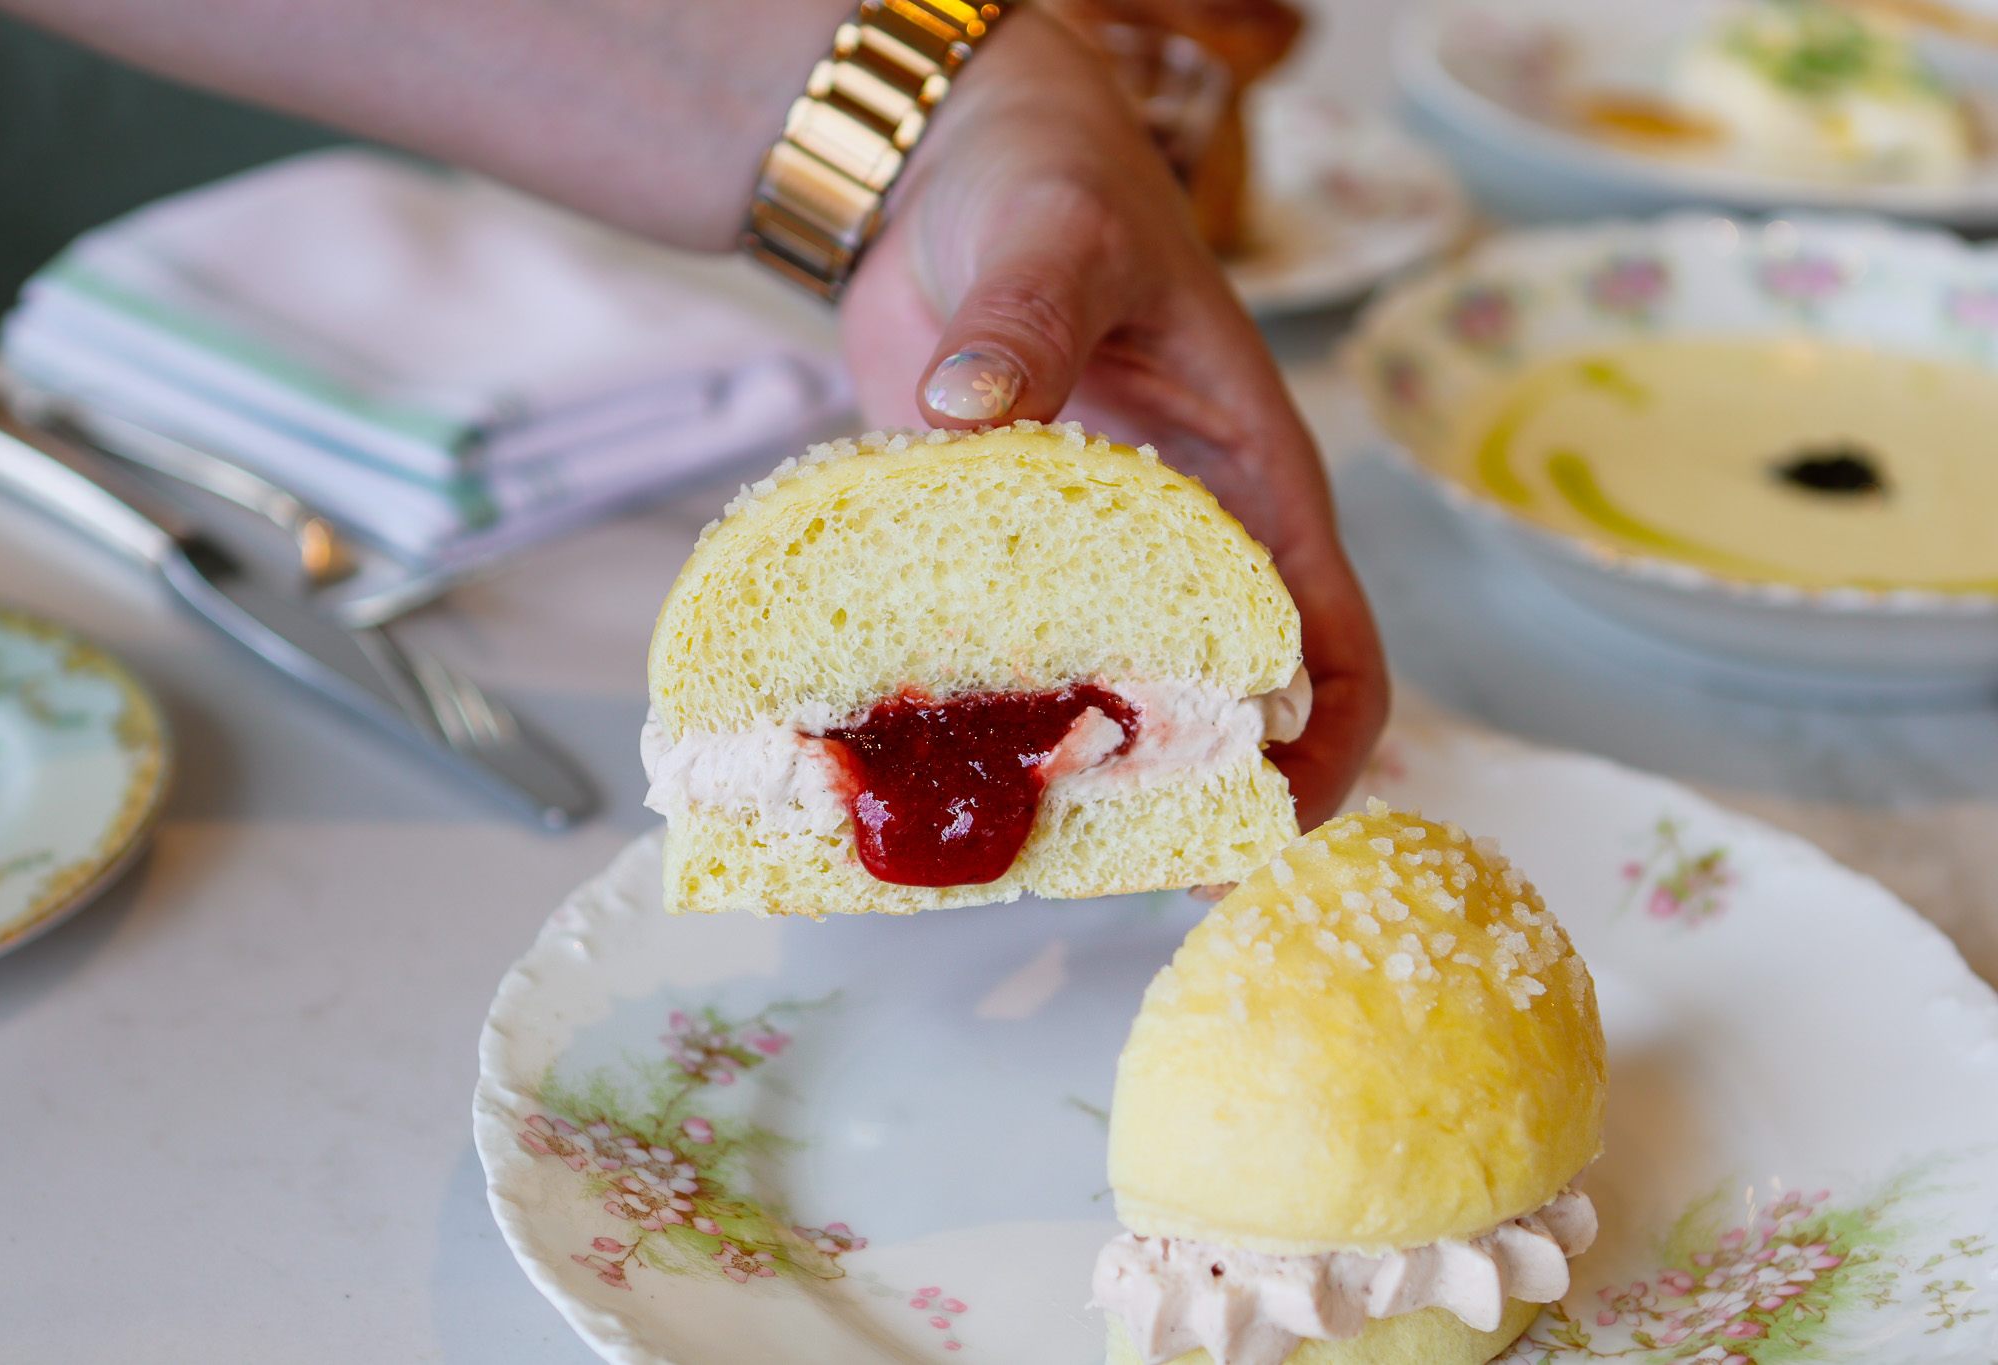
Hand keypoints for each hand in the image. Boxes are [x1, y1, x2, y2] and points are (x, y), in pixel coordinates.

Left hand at [839, 11, 1387, 825]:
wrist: (945, 168)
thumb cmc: (1048, 182)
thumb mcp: (1056, 236)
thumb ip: (1025, 319)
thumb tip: (970, 406)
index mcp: (1249, 482)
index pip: (1331, 641)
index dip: (1323, 746)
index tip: (1268, 821)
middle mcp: (1179, 541)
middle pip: (1222, 704)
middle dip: (1194, 797)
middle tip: (1127, 878)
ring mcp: (1079, 561)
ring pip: (1105, 700)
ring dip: (1076, 778)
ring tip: (1008, 847)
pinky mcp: (987, 559)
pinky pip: (994, 661)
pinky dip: (970, 720)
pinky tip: (906, 765)